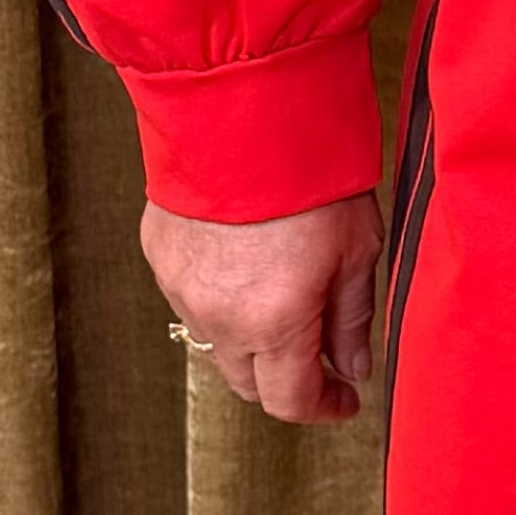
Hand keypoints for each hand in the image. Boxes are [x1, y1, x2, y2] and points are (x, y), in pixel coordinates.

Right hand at [145, 190, 383, 420]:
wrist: (241, 107)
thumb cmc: (311, 173)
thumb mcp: (356, 247)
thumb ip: (352, 317)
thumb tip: (354, 365)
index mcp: (274, 324)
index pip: (291, 401)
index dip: (324, 407)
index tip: (345, 399)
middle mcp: (219, 317)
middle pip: (249, 383)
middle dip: (286, 380)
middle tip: (320, 357)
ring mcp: (181, 288)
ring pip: (217, 343)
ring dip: (251, 341)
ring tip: (284, 302)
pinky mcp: (159, 255)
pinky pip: (191, 299)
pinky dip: (221, 301)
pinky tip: (247, 267)